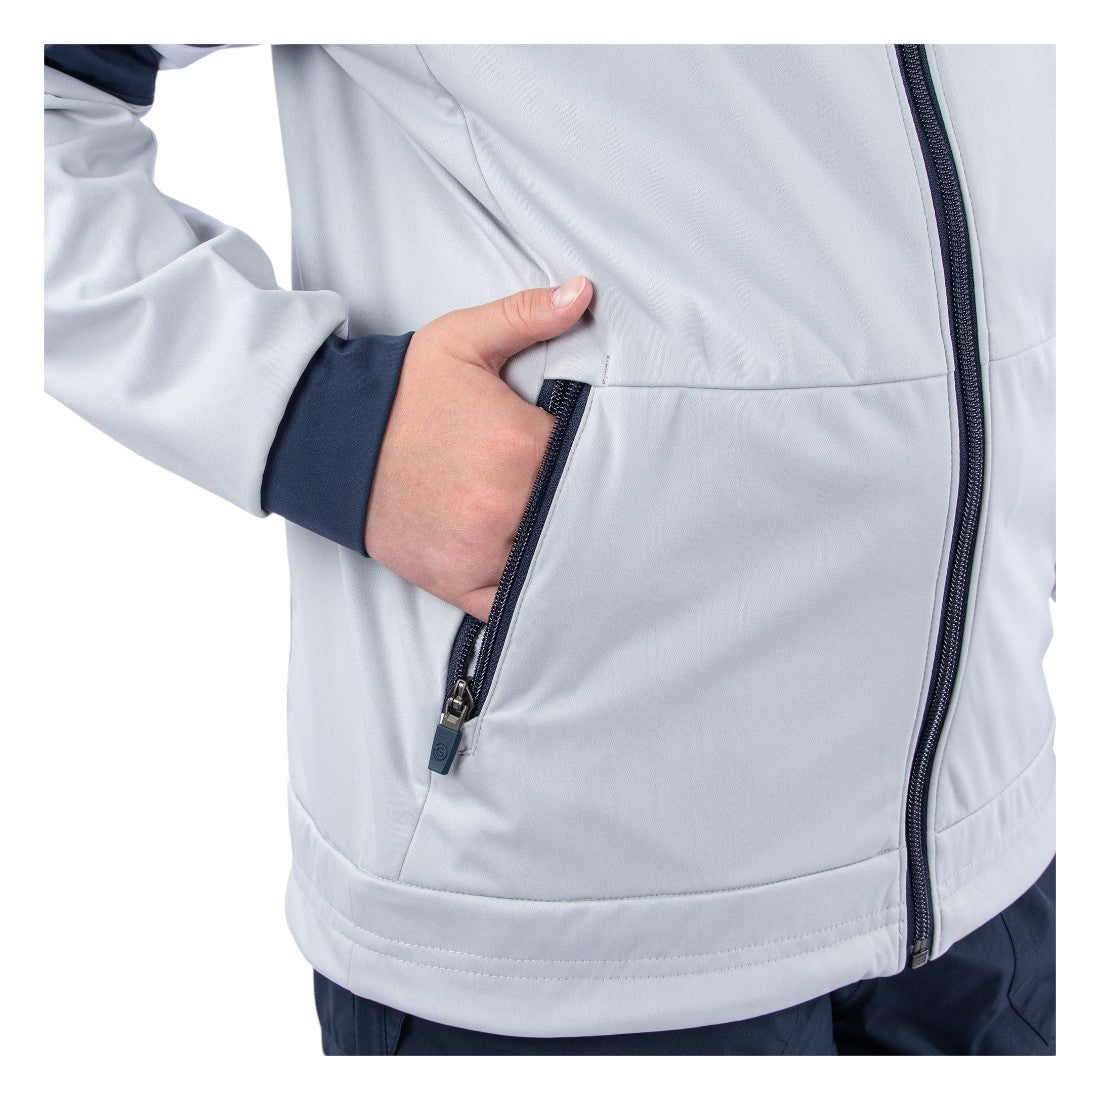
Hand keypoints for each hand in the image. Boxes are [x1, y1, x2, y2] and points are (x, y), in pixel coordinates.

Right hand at [364, 276, 593, 620]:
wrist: (330, 442)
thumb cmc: (402, 394)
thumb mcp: (463, 340)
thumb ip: (527, 315)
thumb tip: (583, 293)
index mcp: (520, 445)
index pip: (593, 457)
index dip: (598, 453)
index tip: (591, 450)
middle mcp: (506, 505)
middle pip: (576, 511)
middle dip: (580, 499)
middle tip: (583, 489)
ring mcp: (482, 551)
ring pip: (553, 558)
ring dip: (560, 544)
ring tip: (561, 524)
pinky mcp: (460, 583)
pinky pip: (514, 603)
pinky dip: (527, 592)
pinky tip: (533, 567)